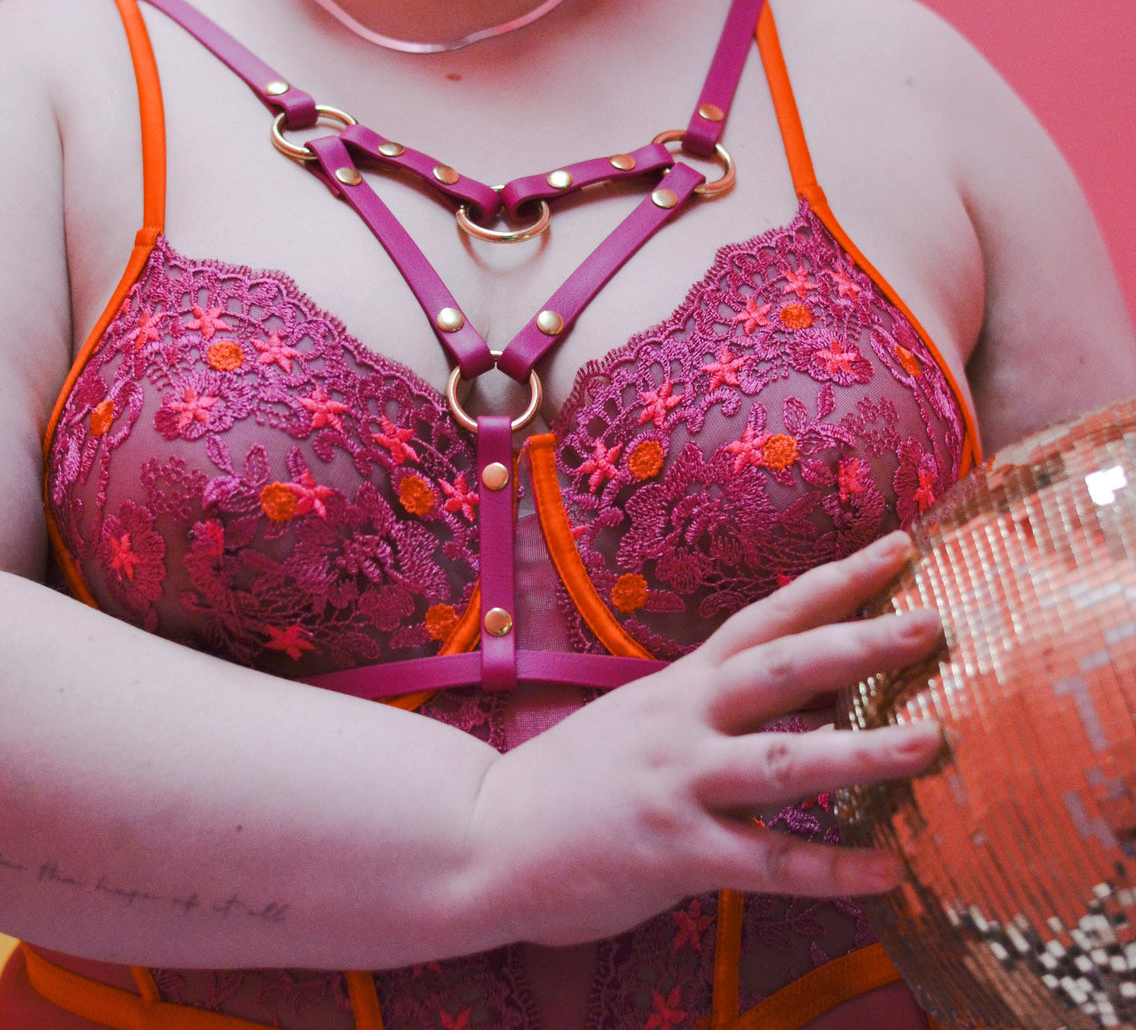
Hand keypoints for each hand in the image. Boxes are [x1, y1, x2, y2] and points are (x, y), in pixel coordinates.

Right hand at [465, 531, 942, 946]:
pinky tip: (888, 871)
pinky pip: (764, 863)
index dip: (833, 582)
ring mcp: (677, 784)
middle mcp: (683, 721)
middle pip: (780, 670)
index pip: (766, 617)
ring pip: (781, 762)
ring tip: (932, 741)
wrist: (488, 835)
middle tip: (931, 622)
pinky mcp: (673, 852)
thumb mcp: (640, 718)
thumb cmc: (573, 777)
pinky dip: (828, 868)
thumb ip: (708, 704)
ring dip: (861, 751)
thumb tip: (789, 692)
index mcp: (681, 684)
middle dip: (857, 643)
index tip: (900, 549)